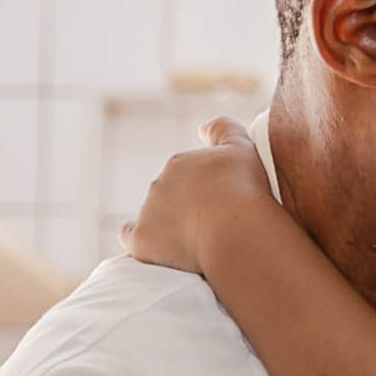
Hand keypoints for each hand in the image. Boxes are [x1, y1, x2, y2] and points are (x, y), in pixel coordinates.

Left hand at [119, 116, 274, 274]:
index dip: (205, 190)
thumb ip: (223, 130)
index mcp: (180, 163)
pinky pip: (132, 238)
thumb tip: (201, 127)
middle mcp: (159, 184)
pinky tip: (156, 247)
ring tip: (199, 243)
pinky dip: (141, 241)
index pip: (186, 175)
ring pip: (154, 217)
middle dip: (187, 208)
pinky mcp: (142, 240)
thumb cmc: (244, 190)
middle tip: (214, 225)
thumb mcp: (243, 148)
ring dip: (170, 227)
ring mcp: (148, 212)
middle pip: (170, 196)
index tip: (223, 204)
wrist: (235, 229)